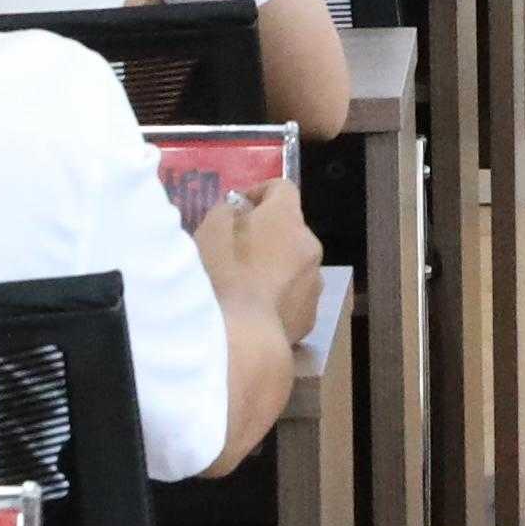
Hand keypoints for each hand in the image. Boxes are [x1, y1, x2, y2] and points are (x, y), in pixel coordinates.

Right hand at [196, 186, 326, 343]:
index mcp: (287, 218)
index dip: (260, 193)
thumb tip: (238, 211)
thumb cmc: (220, 275)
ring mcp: (314, 282)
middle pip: (291, 230)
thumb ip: (227, 211)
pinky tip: (256, 312)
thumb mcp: (210, 231)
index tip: (238, 208)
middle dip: (268, 235)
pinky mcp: (310, 315)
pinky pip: (295, 297)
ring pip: (295, 265)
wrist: (239, 337)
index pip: (283, 188)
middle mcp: (310, 245)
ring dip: (276, 268)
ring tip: (247, 287)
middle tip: (238, 251)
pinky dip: (279, 298)